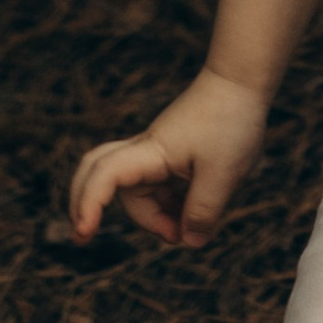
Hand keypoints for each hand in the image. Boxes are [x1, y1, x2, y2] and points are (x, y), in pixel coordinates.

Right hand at [70, 67, 269, 249]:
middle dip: (92, 206)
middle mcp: (146, 152)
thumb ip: (203, 211)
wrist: (240, 81)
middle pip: (106, 180)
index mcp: (151, 152)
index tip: (82, 233)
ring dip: (154, 216)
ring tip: (188, 231)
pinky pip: (159, 188)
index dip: (88, 204)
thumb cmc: (230, 120)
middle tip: (84, 236)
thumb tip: (188, 241)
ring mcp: (158, 154)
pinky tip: (195, 215)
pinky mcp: (173, 156)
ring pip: (138, 192)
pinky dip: (169, 207)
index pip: (105, 175)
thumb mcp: (223, 174)